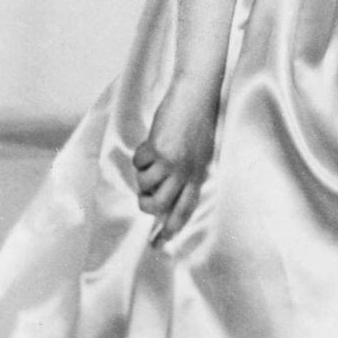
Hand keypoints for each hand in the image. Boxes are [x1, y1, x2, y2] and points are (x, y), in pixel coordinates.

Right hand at [132, 75, 218, 245]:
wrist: (196, 95)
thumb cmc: (197, 121)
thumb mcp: (198, 151)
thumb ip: (185, 171)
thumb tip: (164, 192)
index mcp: (198, 174)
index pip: (186, 208)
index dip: (172, 227)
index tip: (160, 242)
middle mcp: (186, 172)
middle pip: (160, 205)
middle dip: (146, 203)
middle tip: (144, 193)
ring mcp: (172, 162)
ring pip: (145, 185)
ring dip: (141, 176)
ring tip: (149, 160)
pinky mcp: (159, 149)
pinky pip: (139, 163)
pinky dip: (138, 156)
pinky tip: (148, 144)